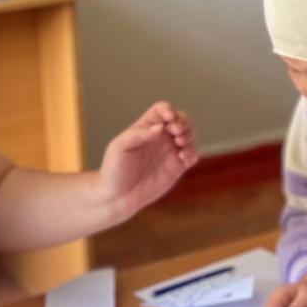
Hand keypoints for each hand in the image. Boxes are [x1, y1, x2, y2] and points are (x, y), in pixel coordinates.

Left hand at [98, 102, 199, 216]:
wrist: (118, 197)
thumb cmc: (115, 170)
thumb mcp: (120, 147)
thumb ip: (139, 134)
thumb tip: (160, 127)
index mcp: (145, 127)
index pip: (162, 110)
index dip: (168, 110)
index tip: (169, 118)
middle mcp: (160, 137)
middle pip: (180, 119)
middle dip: (183, 121)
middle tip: (176, 132)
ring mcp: (170, 151)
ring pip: (189, 134)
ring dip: (189, 134)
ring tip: (180, 143)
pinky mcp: (177, 167)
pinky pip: (192, 154)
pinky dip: (192, 152)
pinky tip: (182, 157)